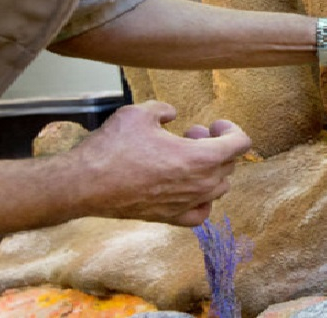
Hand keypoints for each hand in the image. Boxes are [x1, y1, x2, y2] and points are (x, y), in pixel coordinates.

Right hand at [65, 101, 251, 225]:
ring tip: (183, 157)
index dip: (231, 129)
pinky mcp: (170, 218)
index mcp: (201, 158)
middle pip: (229, 164)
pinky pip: (201, 213)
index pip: (241, 144)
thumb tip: (171, 114)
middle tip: (189, 135)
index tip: (213, 124)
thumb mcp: (140, 112)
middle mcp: (200, 184)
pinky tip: (186, 187)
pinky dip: (202, 200)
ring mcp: (186, 203)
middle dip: (215, 145)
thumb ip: (164, 108)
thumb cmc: (113, 148)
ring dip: (209, 169)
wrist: (85, 184)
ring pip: (219, 188)